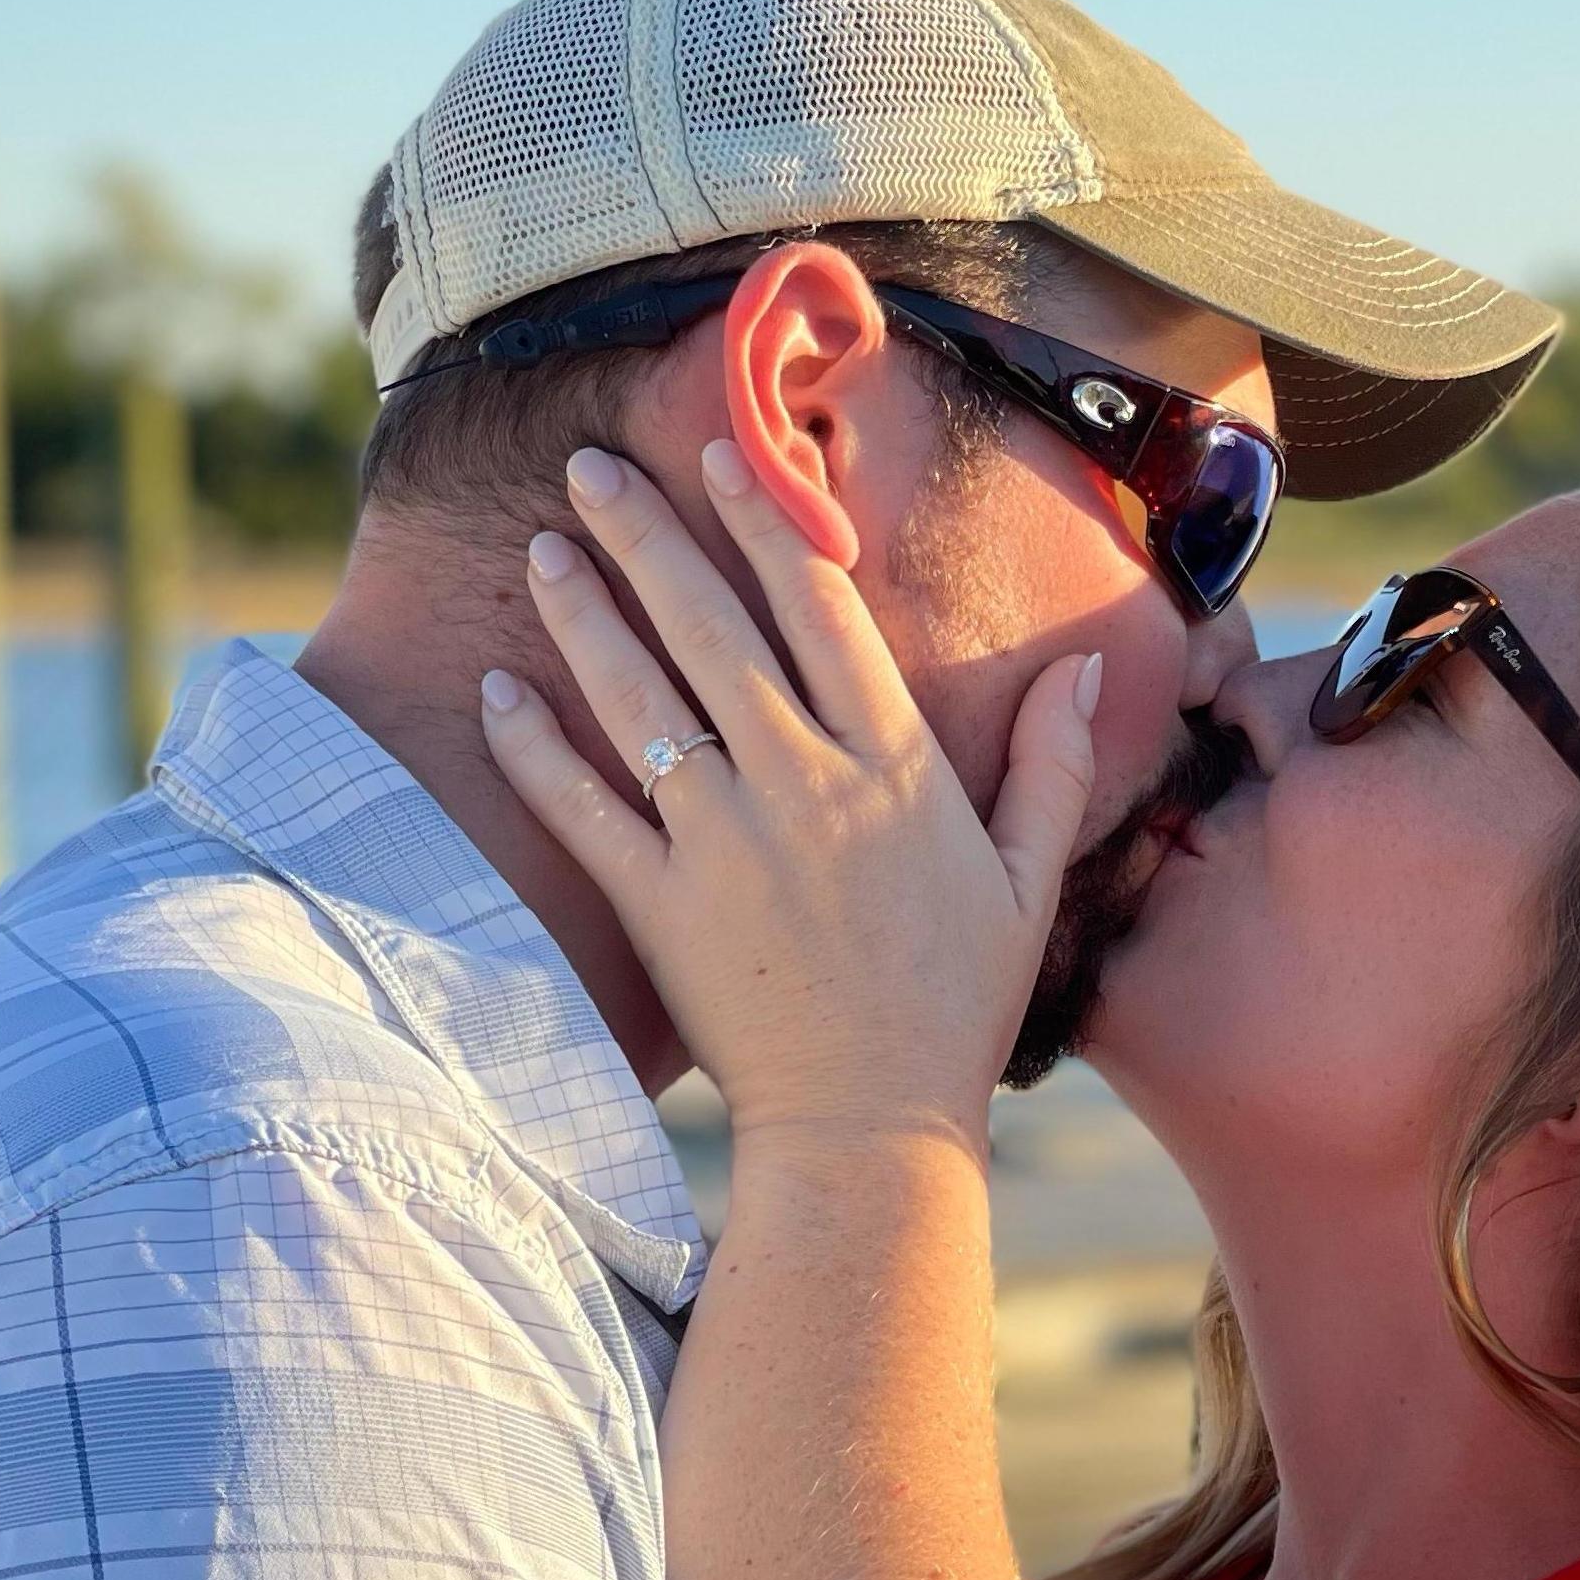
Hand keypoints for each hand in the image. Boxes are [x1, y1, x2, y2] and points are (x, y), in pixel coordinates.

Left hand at [479, 439, 1102, 1153]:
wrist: (871, 1124)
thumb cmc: (955, 1007)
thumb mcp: (1027, 884)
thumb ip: (1053, 769)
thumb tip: (1081, 674)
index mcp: (892, 767)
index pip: (821, 610)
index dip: (767, 522)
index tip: (724, 454)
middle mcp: (802, 785)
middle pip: (711, 630)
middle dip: (646, 536)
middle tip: (589, 468)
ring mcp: (722, 843)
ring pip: (638, 703)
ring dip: (582, 617)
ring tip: (543, 552)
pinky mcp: (659, 905)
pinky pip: (582, 809)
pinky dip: (535, 748)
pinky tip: (498, 691)